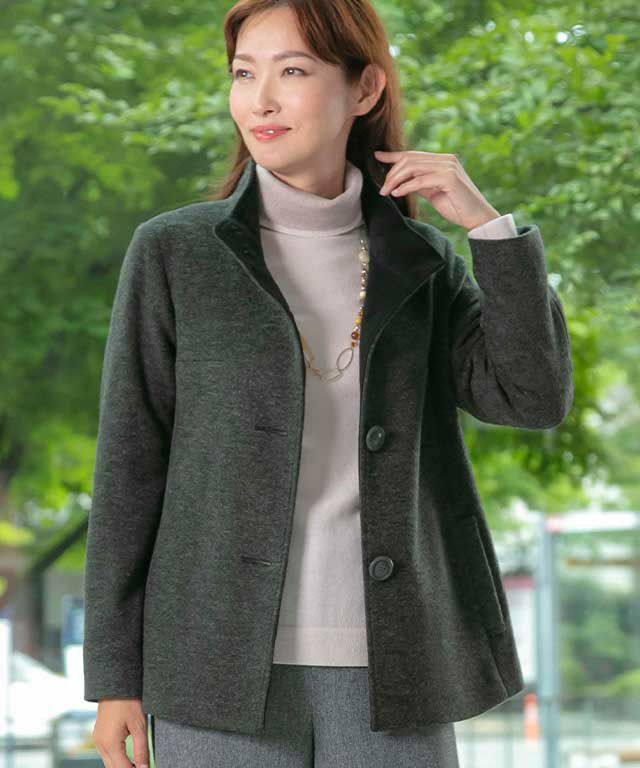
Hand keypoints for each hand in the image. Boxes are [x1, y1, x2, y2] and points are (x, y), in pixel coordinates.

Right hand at [92, 699, 149, 767]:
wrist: (114, 686)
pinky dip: (115, 758)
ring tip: (136, 765)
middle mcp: (101, 745)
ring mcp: (97, 741)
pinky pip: (105, 754)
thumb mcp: (139, 725)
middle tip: (141, 767)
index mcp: (110, 744)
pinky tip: (126, 757)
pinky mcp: (98, 736)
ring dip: (120, 766)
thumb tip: (144, 767)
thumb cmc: (128, 702)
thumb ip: (141, 749)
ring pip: (108, 763)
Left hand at [374, 149, 500, 230]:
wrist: (477, 217)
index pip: (413, 154)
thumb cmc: (456, 206)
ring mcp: (448, 167)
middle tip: (382, 189)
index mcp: (442, 160)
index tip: (377, 156)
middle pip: (409, 159)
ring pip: (412, 167)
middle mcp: (446, 159)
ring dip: (395, 180)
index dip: (393, 155)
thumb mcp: (433, 192)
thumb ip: (420, 183)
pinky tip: (396, 193)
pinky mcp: (449, 178)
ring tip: (386, 192)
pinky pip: (420, 180)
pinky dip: (405, 187)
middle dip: (391, 173)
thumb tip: (401, 181)